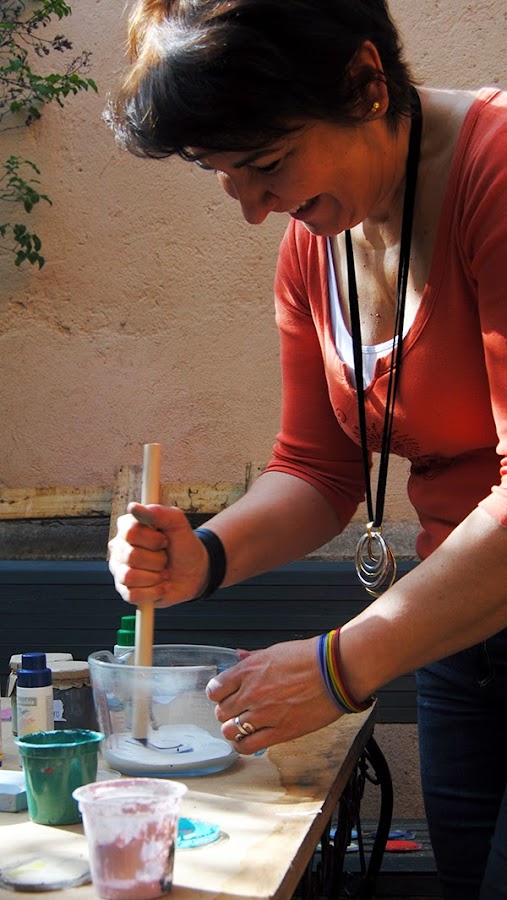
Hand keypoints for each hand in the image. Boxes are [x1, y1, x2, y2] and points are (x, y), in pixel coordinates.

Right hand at [108, 503, 208, 606]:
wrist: (195, 571)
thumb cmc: (183, 544)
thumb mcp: (178, 523)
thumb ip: (158, 512)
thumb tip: (133, 507)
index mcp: (128, 528)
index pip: (130, 532)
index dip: (153, 539)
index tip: (165, 540)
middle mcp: (119, 549)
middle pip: (131, 556)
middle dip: (157, 559)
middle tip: (165, 557)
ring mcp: (120, 571)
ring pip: (130, 577)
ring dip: (155, 576)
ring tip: (163, 572)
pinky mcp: (127, 592)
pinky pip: (133, 595)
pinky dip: (154, 591)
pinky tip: (161, 585)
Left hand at [206, 637, 342, 753]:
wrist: (334, 671)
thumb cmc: (310, 658)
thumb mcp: (275, 651)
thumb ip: (253, 658)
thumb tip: (239, 656)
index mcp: (249, 670)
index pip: (215, 689)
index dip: (218, 694)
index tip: (224, 696)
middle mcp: (251, 693)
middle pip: (221, 712)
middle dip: (227, 712)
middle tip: (237, 711)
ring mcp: (263, 714)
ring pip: (230, 731)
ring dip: (233, 730)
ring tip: (243, 727)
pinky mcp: (279, 732)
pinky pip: (248, 745)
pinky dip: (244, 745)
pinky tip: (248, 740)